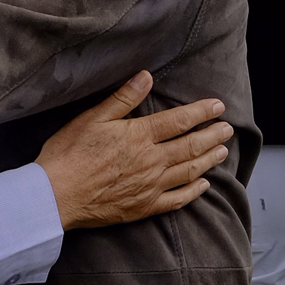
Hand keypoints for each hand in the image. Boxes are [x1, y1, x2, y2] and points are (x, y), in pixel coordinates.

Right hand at [36, 71, 232, 230]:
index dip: (202, 112)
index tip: (218, 106)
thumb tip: (146, 77)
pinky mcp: (144, 207)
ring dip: (209, 160)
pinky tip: (203, 185)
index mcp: (140, 136)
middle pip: (191, 146)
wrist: (56, 196)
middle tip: (228, 129)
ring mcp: (150, 186)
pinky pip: (177, 199)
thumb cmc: (70, 153)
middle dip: (212, 135)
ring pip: (189, 171)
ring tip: (222, 151)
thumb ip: (123, 99)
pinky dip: (194, 191)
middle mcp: (152, 161)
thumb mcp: (93, 118)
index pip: (179, 121)